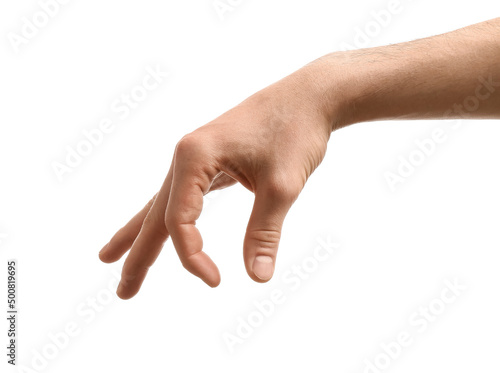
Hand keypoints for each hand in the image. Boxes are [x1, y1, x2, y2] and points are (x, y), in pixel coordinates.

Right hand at [99, 63, 335, 298]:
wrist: (308, 98)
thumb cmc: (294, 132)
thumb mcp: (281, 186)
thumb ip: (264, 232)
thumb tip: (257, 277)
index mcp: (194, 156)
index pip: (178, 219)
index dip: (192, 256)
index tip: (216, 281)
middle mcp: (186, 156)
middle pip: (155, 214)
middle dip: (138, 255)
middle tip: (122, 293)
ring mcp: (196, 158)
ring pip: (163, 205)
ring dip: (143, 236)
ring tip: (114, 259)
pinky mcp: (210, 162)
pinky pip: (181, 196)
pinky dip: (169, 218)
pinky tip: (162, 228)